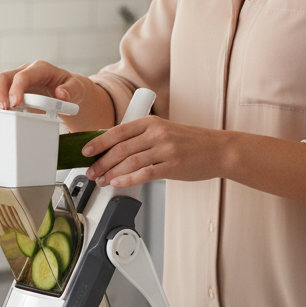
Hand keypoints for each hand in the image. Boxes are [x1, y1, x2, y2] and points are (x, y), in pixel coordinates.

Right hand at [0, 59, 88, 111]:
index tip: (14, 104)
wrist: (67, 89)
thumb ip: (71, 90)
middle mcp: (24, 71)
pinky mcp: (10, 89)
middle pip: (2, 77)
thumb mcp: (77, 88)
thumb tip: (61, 94)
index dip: (16, 89)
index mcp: (40, 69)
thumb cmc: (70, 88)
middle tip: (2, 110)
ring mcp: (15, 80)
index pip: (22, 76)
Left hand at [82, 116, 222, 188]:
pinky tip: (118, 183)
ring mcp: (165, 150)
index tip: (86, 151)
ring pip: (130, 162)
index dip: (98, 141)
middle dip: (101, 162)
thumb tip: (112, 148)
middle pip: (120, 148)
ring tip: (102, 180)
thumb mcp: (163, 131)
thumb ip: (140, 137)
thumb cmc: (190, 142)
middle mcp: (157, 134)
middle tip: (91, 171)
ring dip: (111, 173)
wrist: (219, 150)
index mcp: (151, 122)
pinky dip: (128, 180)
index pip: (117, 131)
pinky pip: (145, 174)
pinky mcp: (173, 166)